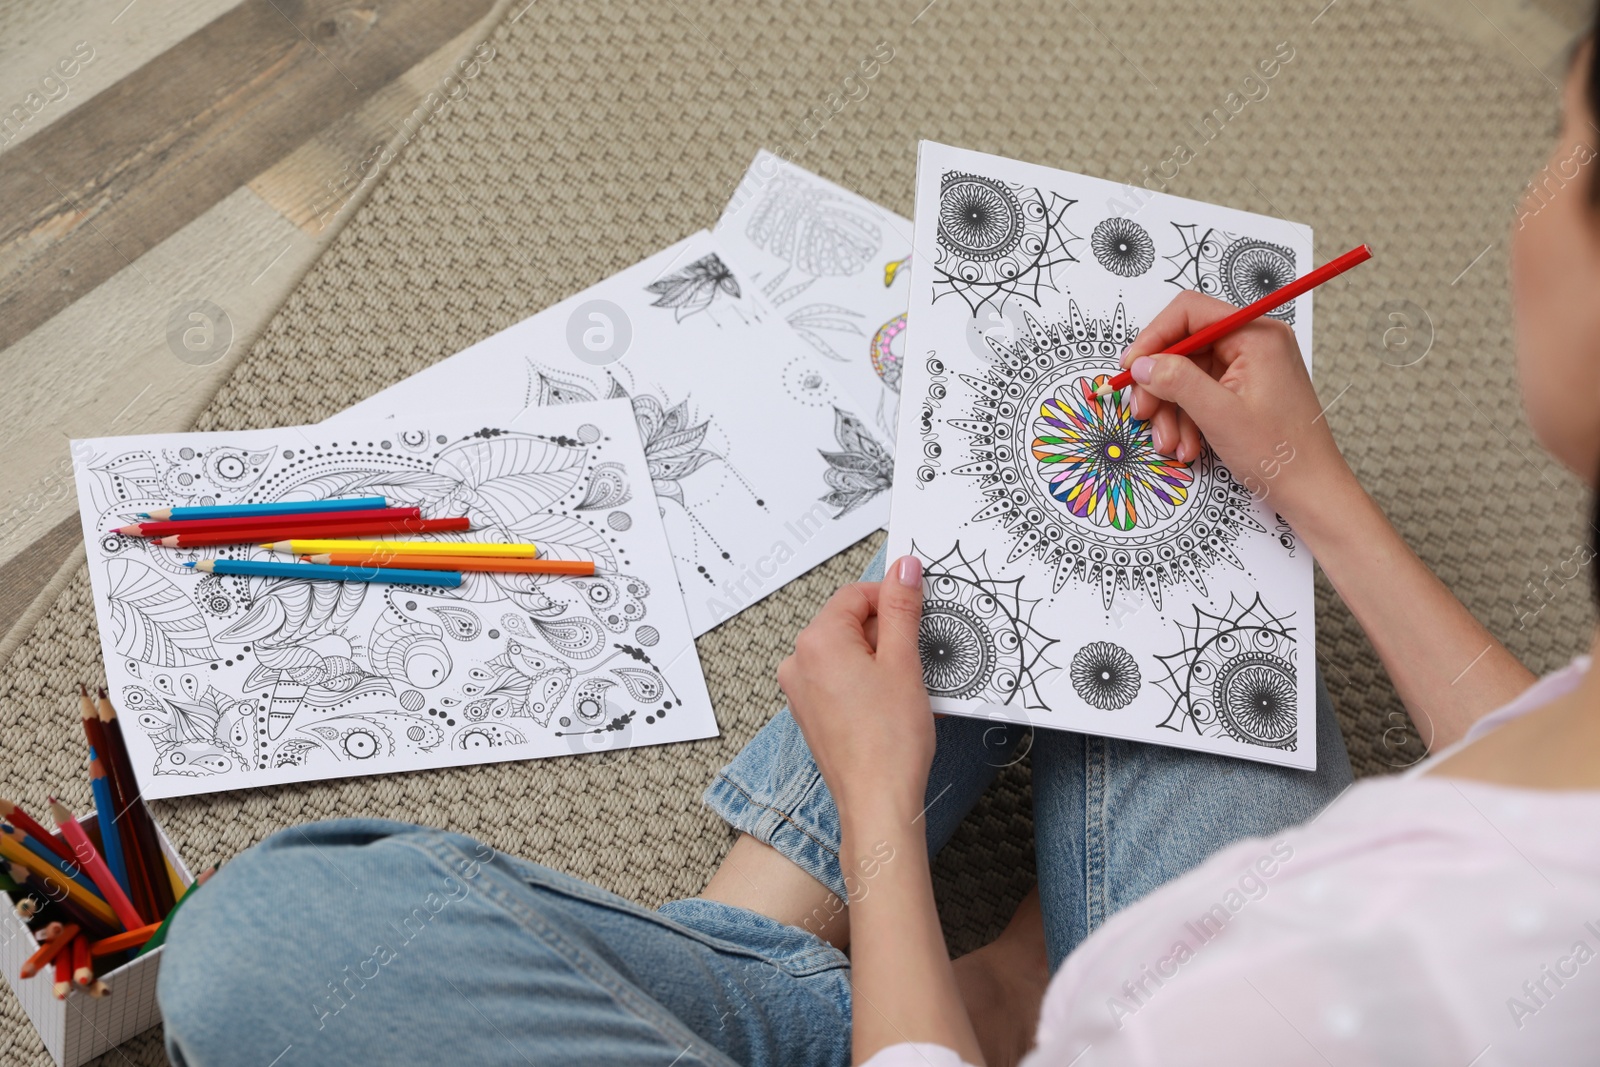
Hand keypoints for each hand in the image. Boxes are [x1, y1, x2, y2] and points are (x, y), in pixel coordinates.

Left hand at [777, 556, 933, 825]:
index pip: (856, 595)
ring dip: (880, 659)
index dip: (892, 599)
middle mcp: (799, 662)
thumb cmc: (888, 741)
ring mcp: (801, 690)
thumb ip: (902, 608)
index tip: (919, 608)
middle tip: (917, 657)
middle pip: (850, 623)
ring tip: (906, 687)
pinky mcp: (811, 713)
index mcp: (817, 641)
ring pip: (847, 652)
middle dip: (887, 633)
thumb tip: (904, 569)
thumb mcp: (904, 662)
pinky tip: (892, 704)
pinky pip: (841, 680)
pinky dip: (868, 682)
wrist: (877, 801)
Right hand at [1119, 290, 1356, 527]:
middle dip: (1160, 384)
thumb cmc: (1281, 455)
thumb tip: (1142, 364)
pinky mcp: (1244, 390)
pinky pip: (1201, 394)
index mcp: (1256, 335)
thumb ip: (1177, 382)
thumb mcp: (1220, 415)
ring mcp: (1249, 367)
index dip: (1153, 337)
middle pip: (1184, 347)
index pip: (1190, 312)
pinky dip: (1186, 418)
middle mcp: (1253, 343)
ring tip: (1170, 443)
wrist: (1311, 492)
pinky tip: (1187, 445)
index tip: (1131, 368)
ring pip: (1187, 374)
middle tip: (1143, 413)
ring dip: (1171, 409)